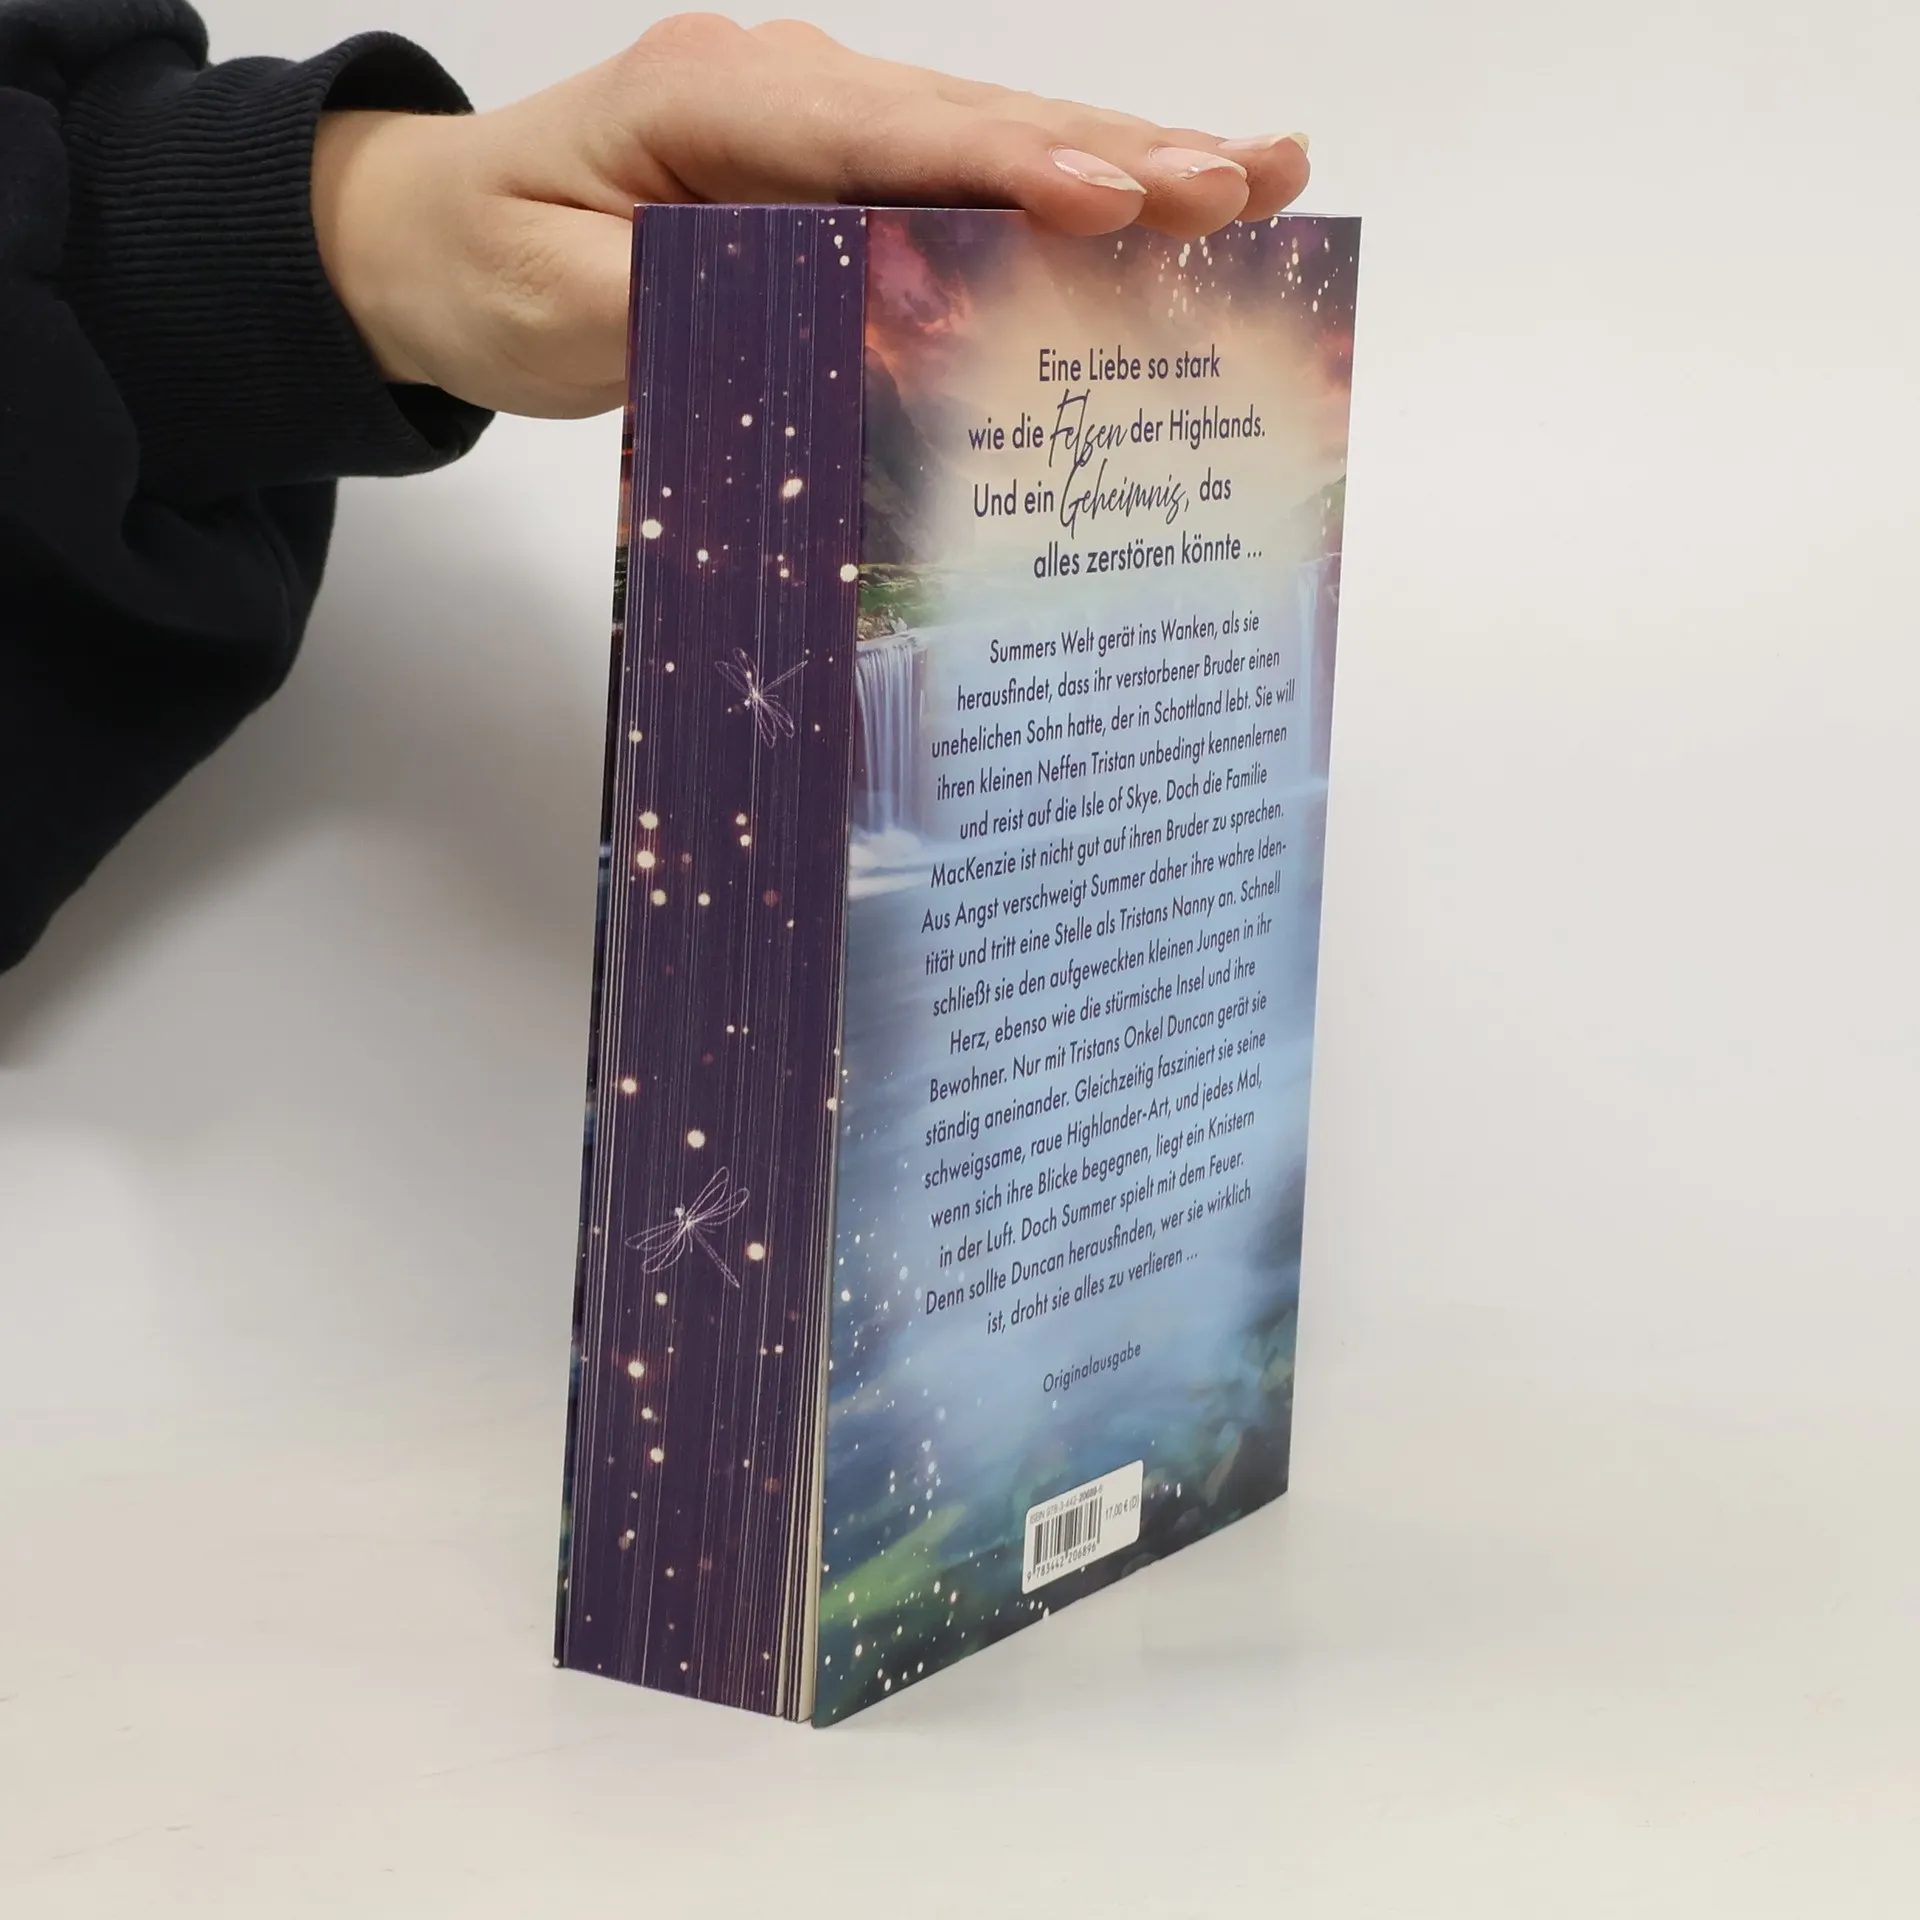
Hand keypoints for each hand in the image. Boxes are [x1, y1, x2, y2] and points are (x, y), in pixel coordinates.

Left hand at [311, 14, 1309, 418]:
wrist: (434, 238)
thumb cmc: (485, 263)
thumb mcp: (559, 300)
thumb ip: (690, 305)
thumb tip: (840, 321)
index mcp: (720, 104)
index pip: (889, 136)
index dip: (1010, 167)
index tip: (1118, 197)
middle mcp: (790, 94)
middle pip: (976, 120)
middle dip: (1121, 150)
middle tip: (1253, 178)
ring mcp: (822, 130)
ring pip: (992, 142)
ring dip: (1126, 162)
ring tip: (1256, 178)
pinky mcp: (837, 178)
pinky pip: (964, 186)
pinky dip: (1065, 200)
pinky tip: (1155, 211)